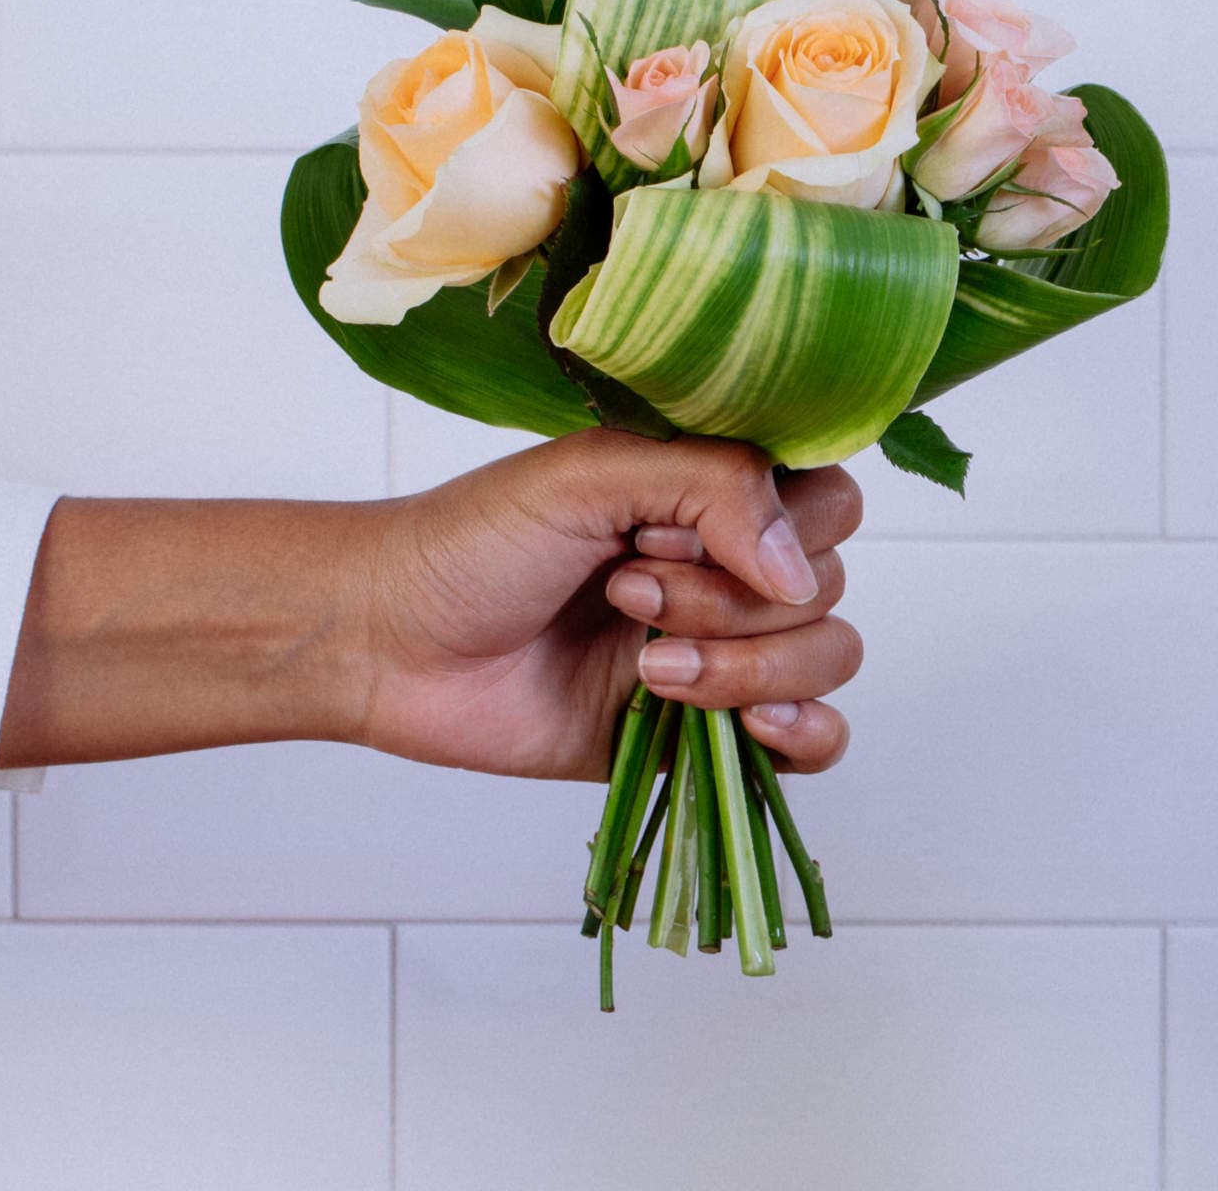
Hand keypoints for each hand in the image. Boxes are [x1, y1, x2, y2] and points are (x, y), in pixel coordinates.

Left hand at [350, 430, 863, 780]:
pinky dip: (804, 735)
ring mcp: (721, 653)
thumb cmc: (472, 543)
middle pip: (826, 585)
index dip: (776, 524)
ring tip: (645, 669)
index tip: (673, 530)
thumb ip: (714, 487)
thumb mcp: (590, 475)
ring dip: (747, 667)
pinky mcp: (703, 733)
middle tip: (627, 592)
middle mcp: (728, 569)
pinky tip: (751, 726)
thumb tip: (797, 571)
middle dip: (734, 600)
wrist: (390, 645)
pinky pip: (812, 741)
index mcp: (709, 493)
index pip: (827, 498)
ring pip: (826, 659)